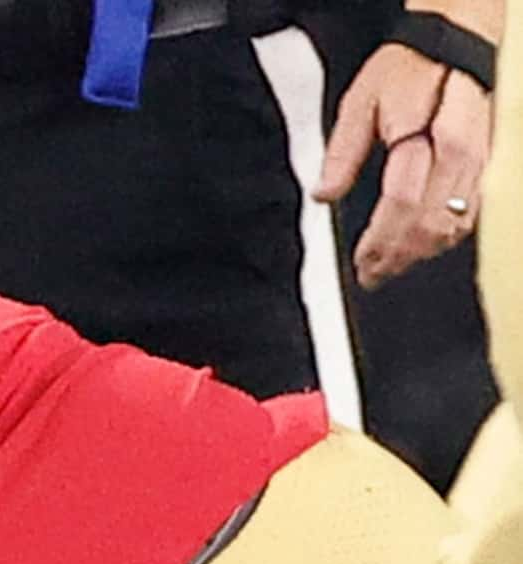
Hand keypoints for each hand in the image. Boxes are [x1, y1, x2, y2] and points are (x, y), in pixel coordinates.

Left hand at [317, 38, 491, 288]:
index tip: (362, 263)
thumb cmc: (410, 67)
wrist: (455, 40)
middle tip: (373, 274)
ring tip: (392, 264)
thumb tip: (325, 194)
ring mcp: (478, 160)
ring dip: (422, 252)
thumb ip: (342, 153)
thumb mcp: (360, 103)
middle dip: (399, 258)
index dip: (380, 244)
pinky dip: (446, 235)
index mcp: (425, 139)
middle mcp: (459, 153)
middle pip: (430, 225)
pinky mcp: (487, 162)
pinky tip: (424, 244)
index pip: (401, 208)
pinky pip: (472, 211)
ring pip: (455, 225)